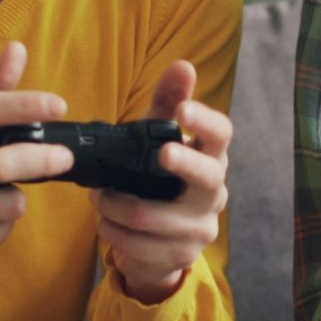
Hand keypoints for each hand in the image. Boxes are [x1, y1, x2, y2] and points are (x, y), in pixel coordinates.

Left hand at [92, 61, 229, 304]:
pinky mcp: (181, 255)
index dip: (205, 121)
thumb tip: (183, 65)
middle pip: (207, 177)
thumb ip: (170, 102)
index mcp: (211, 158)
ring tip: (98, 197)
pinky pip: (136, 244)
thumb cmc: (159, 179)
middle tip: (162, 154)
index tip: (184, 110)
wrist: (160, 243)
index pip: (221, 134)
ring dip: (114, 206)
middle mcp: (214, 193)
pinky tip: (104, 223)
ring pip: (152, 216)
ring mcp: (201, 228)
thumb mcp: (159, 139)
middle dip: (183, 164)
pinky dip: (111, 232)